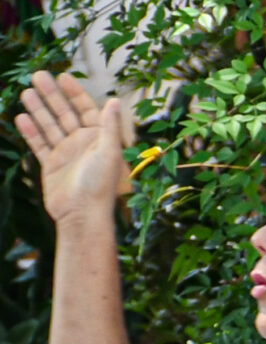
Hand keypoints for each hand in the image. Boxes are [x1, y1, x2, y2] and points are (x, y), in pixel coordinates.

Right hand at [15, 70, 132, 224]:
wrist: (81, 215)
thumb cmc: (99, 185)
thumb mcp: (108, 152)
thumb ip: (110, 126)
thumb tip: (115, 100)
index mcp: (99, 140)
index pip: (86, 109)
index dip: (75, 93)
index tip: (62, 75)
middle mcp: (83, 145)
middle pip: (65, 114)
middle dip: (52, 95)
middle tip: (37, 75)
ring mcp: (66, 154)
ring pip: (50, 126)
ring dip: (39, 109)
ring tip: (26, 92)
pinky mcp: (52, 166)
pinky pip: (39, 144)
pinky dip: (31, 131)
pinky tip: (21, 116)